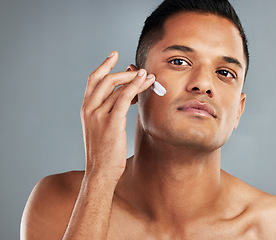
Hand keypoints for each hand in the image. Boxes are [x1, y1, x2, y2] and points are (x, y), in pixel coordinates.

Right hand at [80, 51, 154, 182]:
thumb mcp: (102, 129)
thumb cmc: (104, 153)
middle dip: (123, 70)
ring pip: (117, 86)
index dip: (104, 65)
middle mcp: (89, 109)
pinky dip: (135, 86)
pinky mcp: (111, 122)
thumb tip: (125, 98)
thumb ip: (109, 112)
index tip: (114, 55)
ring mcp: (98, 115)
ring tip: (149, 77)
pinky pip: (124, 97)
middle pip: (104, 78)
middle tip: (140, 69)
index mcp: (86, 109)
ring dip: (135, 79)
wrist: (100, 173)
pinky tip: (145, 82)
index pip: (93, 80)